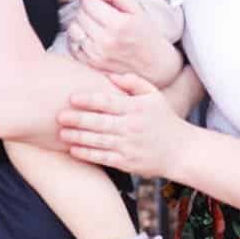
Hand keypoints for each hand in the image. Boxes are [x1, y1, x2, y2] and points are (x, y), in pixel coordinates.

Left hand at [58, 72, 192, 177]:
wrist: (181, 151)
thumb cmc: (164, 119)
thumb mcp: (154, 95)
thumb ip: (132, 82)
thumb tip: (108, 75)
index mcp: (136, 108)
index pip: (108, 103)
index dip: (88, 100)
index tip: (71, 97)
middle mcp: (131, 127)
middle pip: (99, 122)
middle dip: (77, 119)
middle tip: (58, 115)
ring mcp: (128, 146)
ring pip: (98, 141)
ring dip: (77, 137)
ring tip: (61, 133)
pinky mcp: (127, 163)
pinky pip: (103, 158)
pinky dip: (87, 154)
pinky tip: (73, 150)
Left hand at [66, 0, 179, 81]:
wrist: (153, 64)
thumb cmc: (145, 34)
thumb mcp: (136, 8)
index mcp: (118, 24)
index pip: (88, 2)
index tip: (99, 1)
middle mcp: (105, 41)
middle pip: (80, 14)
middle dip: (87, 9)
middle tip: (99, 13)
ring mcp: (97, 55)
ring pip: (74, 29)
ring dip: (81, 24)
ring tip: (94, 25)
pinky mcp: (92, 65)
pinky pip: (73, 46)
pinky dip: (78, 39)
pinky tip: (91, 37)